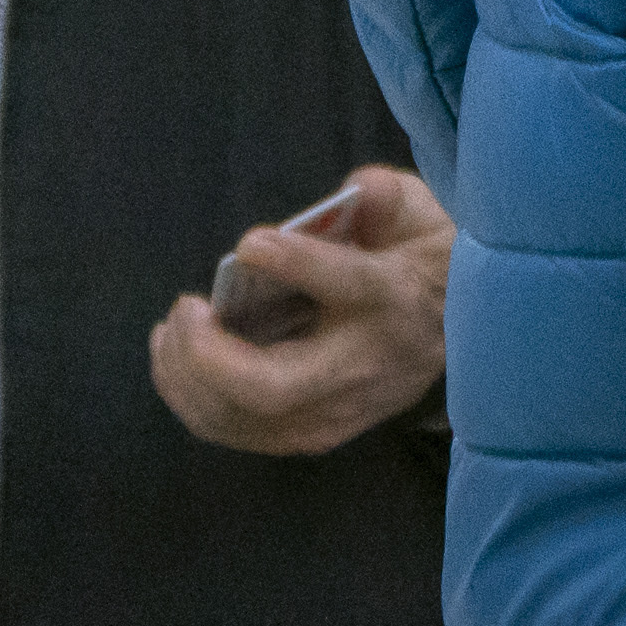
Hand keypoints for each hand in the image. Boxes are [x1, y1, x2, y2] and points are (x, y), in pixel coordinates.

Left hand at [148, 167, 451, 455]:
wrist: (454, 333)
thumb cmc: (414, 262)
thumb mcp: (417, 214)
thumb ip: (387, 199)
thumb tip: (358, 191)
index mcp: (393, 300)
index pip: (349, 286)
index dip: (297, 263)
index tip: (250, 244)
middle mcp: (363, 368)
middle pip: (273, 387)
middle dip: (208, 353)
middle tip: (186, 307)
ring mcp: (335, 414)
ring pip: (244, 419)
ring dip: (188, 377)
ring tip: (171, 330)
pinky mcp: (310, 434)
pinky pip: (236, 431)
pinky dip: (192, 399)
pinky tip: (175, 356)